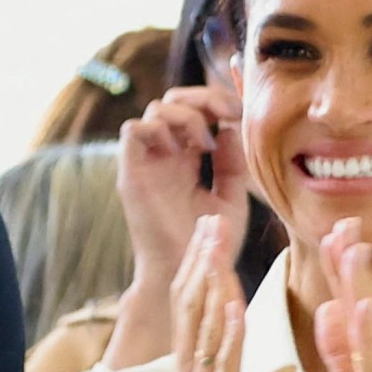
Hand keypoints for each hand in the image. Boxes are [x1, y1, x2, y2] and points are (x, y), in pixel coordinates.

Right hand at [119, 85, 247, 285]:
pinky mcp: (131, 174)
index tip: (240, 109)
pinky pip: (133, 130)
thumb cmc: (209, 244)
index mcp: (187, 159)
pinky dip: (159, 128)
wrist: (187, 274)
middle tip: (228, 111)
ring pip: (155, 109)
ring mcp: (147, 163)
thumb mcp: (231, 198)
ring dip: (186, 115)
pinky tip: (183, 151)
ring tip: (206, 143)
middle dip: (204, 97)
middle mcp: (164, 156)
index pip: (195, 111)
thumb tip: (229, 127)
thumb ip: (232, 163)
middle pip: (174, 100)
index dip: (216, 100)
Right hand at [168, 215, 251, 371]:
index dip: (198, 268)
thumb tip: (222, 344)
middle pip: (190, 304)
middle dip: (200, 260)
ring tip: (216, 243)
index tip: (206, 233)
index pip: (191, 308)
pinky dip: (225, 329)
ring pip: (202, 323)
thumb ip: (215, 370)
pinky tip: (232, 301)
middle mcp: (190, 370)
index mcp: (191, 369)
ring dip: (210, 280)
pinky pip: (221, 361)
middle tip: (207, 220)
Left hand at [310, 218, 371, 371]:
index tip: (339, 232)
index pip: (359, 308)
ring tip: (352, 247)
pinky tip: (365, 306)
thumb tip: (332, 313)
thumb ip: (343, 356)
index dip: (349, 270)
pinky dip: (370, 335)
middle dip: (356, 264)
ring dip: (363, 286)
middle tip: (345, 222)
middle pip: (370, 307)